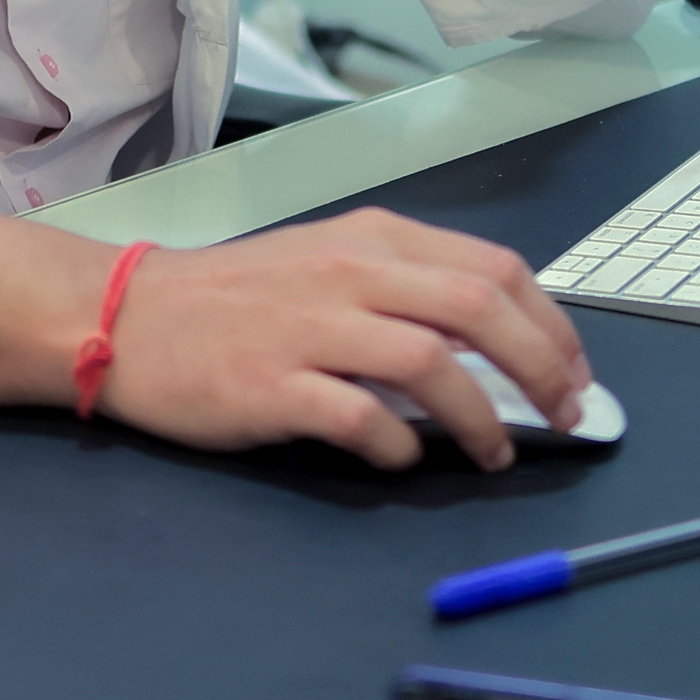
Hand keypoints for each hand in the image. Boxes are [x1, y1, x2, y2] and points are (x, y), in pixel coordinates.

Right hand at [94, 208, 592, 470]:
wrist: (126, 316)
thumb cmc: (234, 299)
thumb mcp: (327, 266)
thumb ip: (404, 293)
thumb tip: (493, 346)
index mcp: (372, 238)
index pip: (493, 268)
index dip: (550, 324)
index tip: (574, 371)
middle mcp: (349, 271)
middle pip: (478, 307)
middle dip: (541, 366)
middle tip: (565, 415)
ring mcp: (309, 326)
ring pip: (430, 360)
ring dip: (480, 416)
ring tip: (494, 453)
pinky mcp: (270, 383)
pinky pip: (358, 417)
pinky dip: (396, 446)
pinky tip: (402, 460)